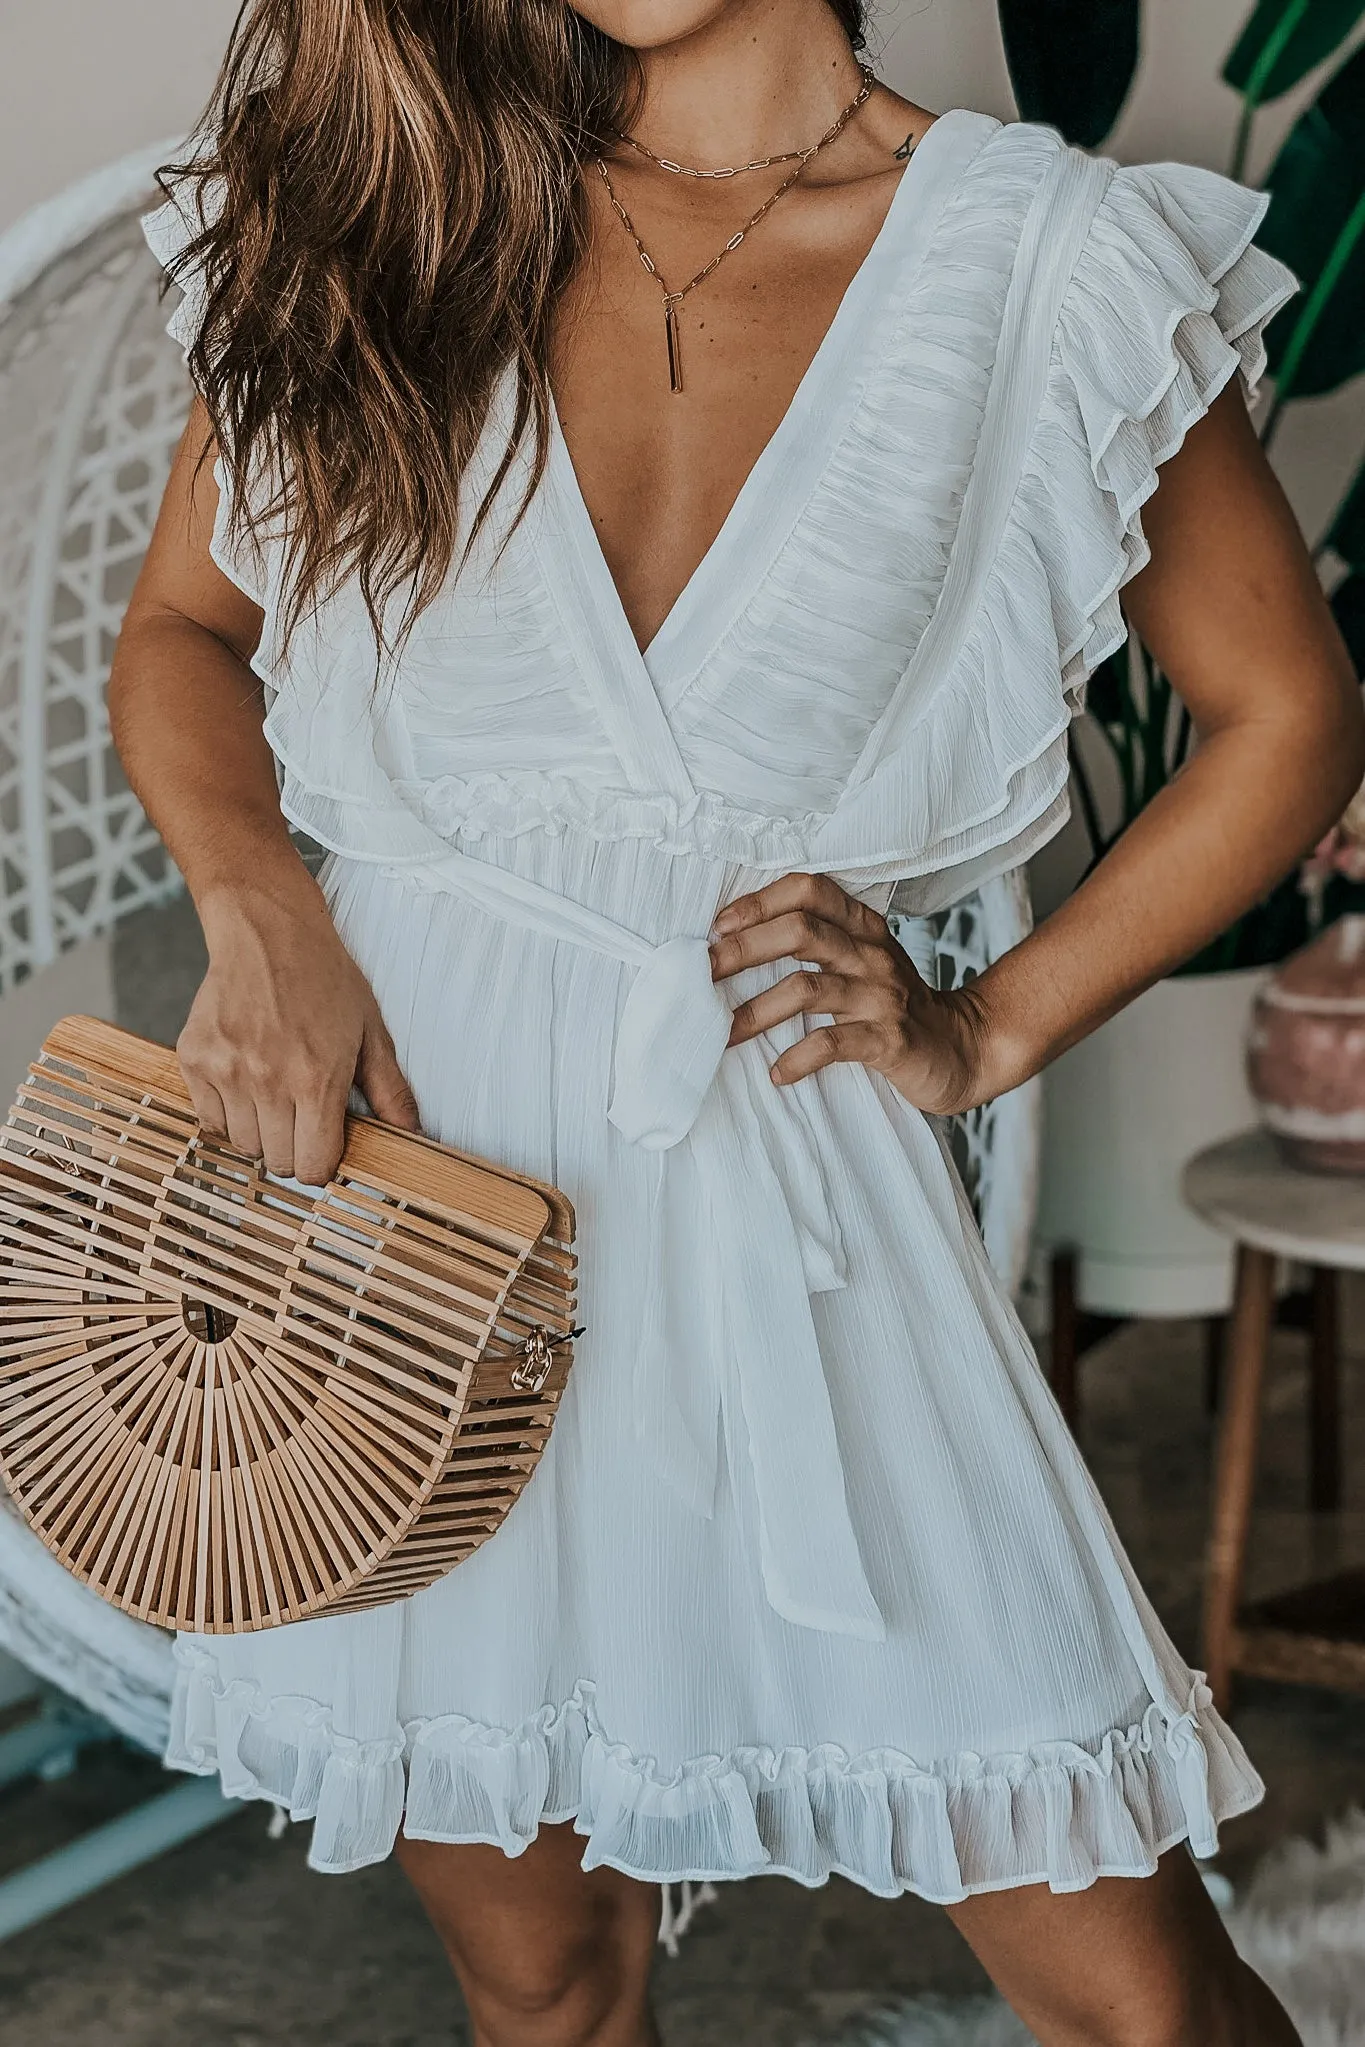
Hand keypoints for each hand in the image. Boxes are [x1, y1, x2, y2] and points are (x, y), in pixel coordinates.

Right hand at [177, 870, 419, 1184]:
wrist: (267, 932)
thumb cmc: (325, 979)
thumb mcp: (370, 1031)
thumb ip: (389, 1089)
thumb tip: (410, 1134)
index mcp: (317, 1079)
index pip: (313, 1167)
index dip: (322, 1163)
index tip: (324, 1143)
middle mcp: (268, 1080)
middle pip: (277, 1162)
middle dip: (293, 1148)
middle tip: (299, 1114)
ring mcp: (227, 1070)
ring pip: (242, 1144)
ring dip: (259, 1130)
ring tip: (273, 1091)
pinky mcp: (195, 1058)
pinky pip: (209, 1119)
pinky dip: (226, 1112)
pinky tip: (244, 1080)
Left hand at [709, 872, 992, 1116]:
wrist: (962, 1049)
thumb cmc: (894, 1007)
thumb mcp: (861, 963)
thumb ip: (815, 946)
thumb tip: (733, 943)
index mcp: (861, 928)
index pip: (809, 891)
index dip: (759, 902)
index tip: (717, 926)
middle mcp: (871, 954)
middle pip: (800, 932)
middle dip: (744, 950)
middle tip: (703, 975)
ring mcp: (882, 996)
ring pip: (809, 988)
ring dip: (757, 1011)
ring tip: (724, 1033)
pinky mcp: (890, 1040)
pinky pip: (834, 1043)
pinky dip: (799, 1058)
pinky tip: (776, 1073)